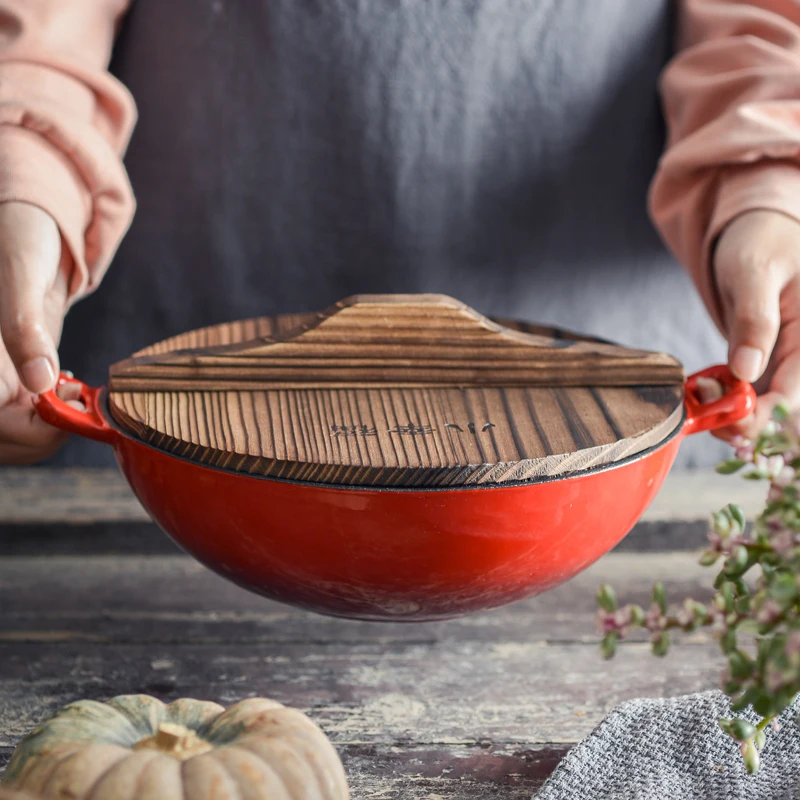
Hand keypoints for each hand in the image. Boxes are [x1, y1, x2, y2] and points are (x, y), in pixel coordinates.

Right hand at [0, 201, 76, 463]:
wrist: (24, 224)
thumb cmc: (15, 237)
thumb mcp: (20, 275)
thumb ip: (25, 329)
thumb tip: (42, 381)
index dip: (33, 429)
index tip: (69, 400)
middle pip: (6, 442)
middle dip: (46, 433)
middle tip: (77, 392)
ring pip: (16, 439)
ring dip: (52, 427)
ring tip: (72, 386)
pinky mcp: (8, 382)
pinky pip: (26, 422)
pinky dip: (52, 417)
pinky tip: (64, 384)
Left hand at [712, 209, 799, 439]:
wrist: (759, 231)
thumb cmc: (762, 241)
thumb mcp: (755, 272)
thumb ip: (753, 319)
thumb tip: (746, 371)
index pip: (794, 395)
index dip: (759, 416)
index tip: (723, 414)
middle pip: (781, 409)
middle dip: (740, 421)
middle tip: (702, 409)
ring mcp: (790, 360)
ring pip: (765, 405)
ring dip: (730, 412)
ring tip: (699, 396)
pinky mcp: (771, 361)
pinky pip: (753, 392)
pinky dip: (727, 398)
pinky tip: (704, 390)